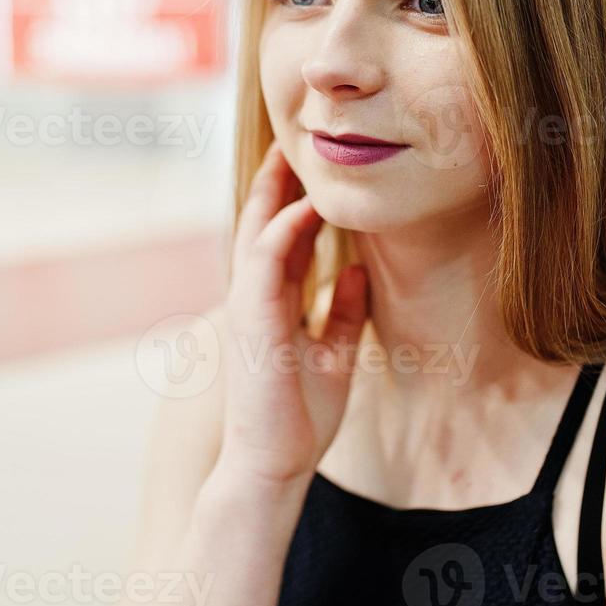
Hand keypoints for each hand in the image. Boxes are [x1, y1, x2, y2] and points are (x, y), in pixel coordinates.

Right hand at [216, 140, 370, 485]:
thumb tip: (356, 270)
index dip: (291, 201)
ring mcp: (248, 309)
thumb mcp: (334, 354)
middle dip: (274, 183)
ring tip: (291, 155)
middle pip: (260, 226)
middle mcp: (255, 300)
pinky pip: (262, 265)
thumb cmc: (299, 418)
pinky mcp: (251, 324)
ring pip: (255, 235)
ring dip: (272, 194)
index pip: (278, 240)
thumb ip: (341, 311)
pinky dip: (281, 234)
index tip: (309, 168)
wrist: (274, 465)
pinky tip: (305, 210)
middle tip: (292, 140)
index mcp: (272, 306)